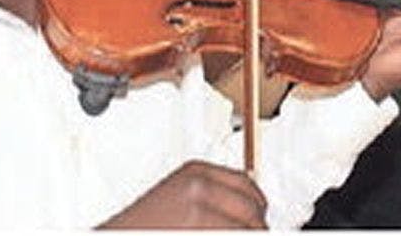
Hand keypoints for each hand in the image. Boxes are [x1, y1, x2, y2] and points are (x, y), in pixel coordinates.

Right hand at [101, 161, 266, 228]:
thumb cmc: (142, 226)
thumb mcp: (177, 197)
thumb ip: (210, 197)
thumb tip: (251, 210)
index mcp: (196, 172)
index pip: (247, 184)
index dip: (257, 207)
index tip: (259, 219)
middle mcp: (199, 186)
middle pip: (254, 209)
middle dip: (256, 228)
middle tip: (253, 232)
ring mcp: (199, 211)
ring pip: (249, 229)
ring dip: (246, 234)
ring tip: (229, 234)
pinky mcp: (199, 229)